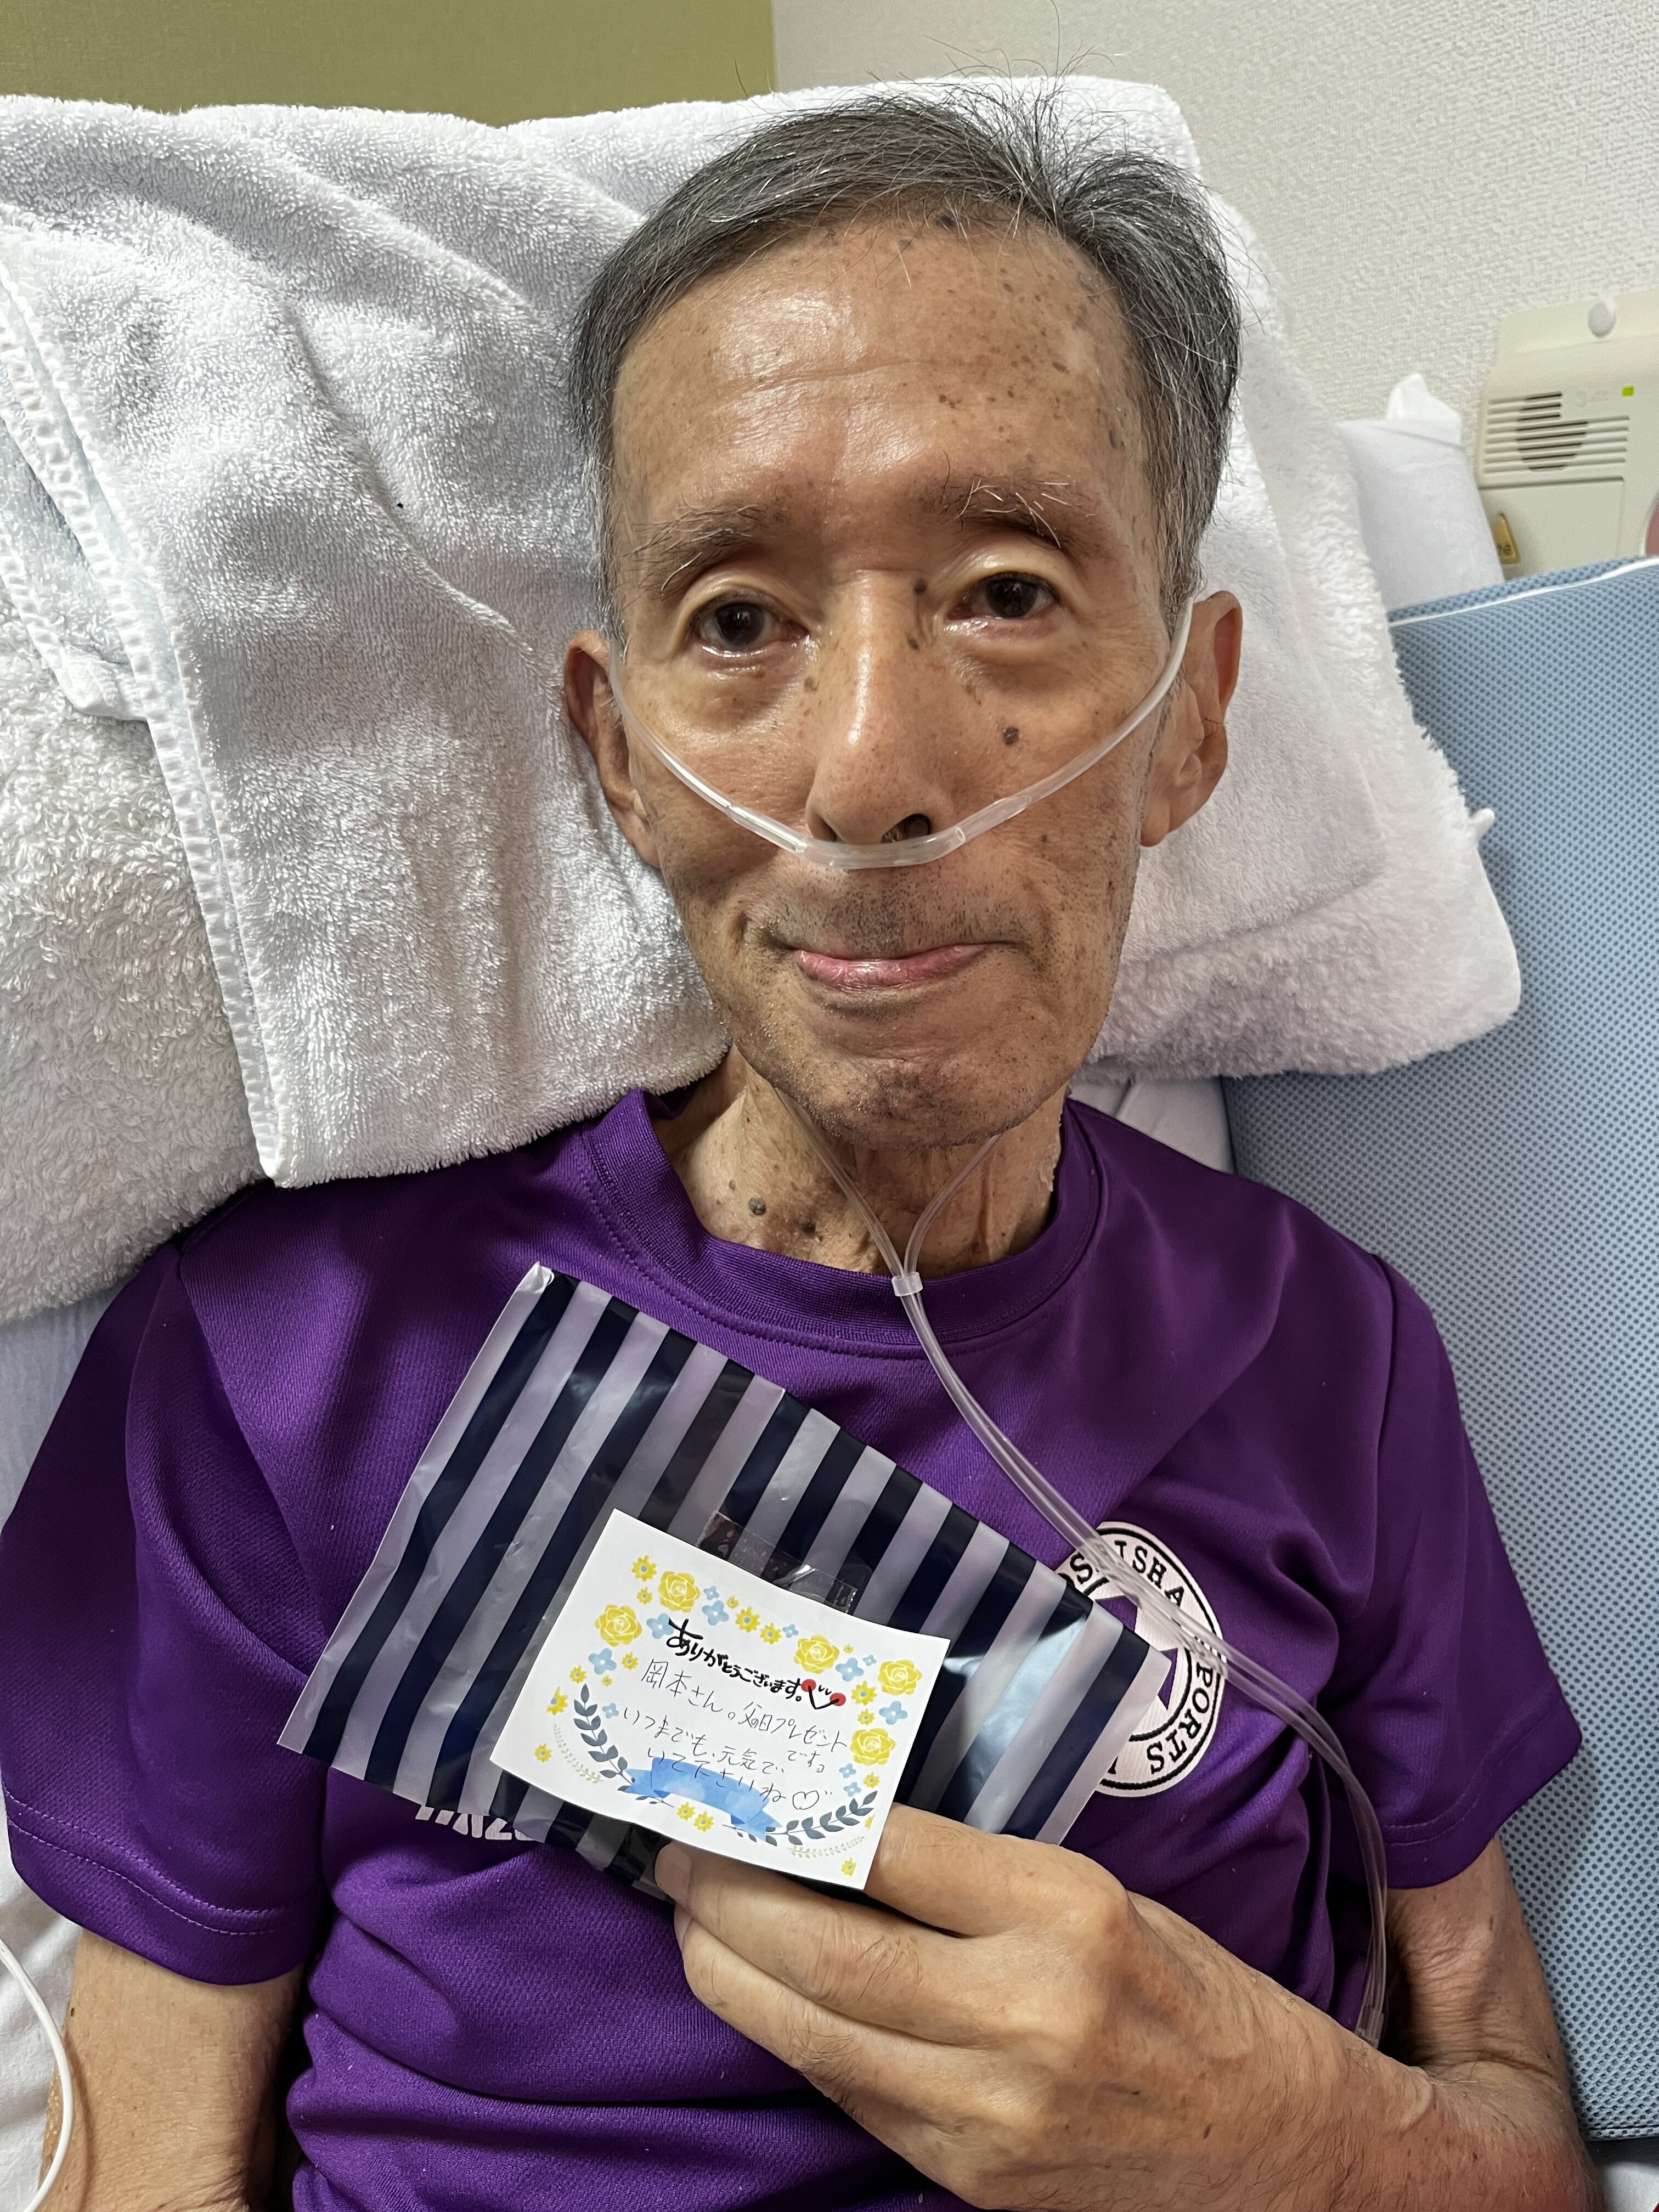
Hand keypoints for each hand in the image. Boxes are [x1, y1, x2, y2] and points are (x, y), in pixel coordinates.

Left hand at [656, 1804, 1362, 2211]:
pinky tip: (763, 1997)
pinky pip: (849, 2094)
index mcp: (1070, 1914)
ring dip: (728, 1974)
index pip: (892, 1848)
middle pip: (826, 1947)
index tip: (739, 1793)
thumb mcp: (1108, 1899)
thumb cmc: (1197, 2002)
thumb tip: (847, 1833)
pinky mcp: (972, 2179)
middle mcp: (1026, 2012)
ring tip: (691, 1924)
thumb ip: (982, 1877)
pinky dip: (792, 2037)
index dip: (796, 1819)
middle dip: (725, 1898)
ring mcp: (992, 2111)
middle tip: (677, 1855)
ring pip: (812, 2032)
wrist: (1287, 2156)